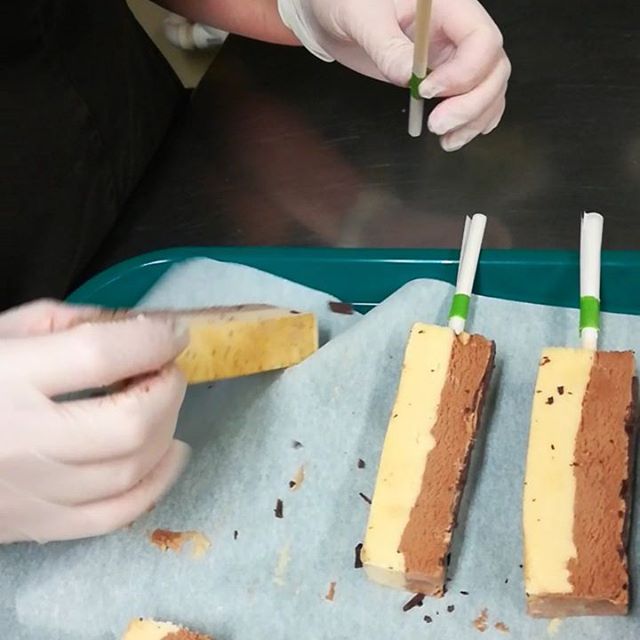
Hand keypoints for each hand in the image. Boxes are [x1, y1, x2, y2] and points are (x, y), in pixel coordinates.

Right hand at [0, 300, 189, 542]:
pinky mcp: (35, 526)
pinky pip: (115, 515)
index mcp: (6, 378)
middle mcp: (22, 442)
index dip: (152, 340)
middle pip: (129, 423)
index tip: (173, 333)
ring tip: (165, 404)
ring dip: (167, 430)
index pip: (100, 356)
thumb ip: (70, 323)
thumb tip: (139, 329)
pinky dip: (156, 484)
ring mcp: (31, 492)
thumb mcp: (2, 332)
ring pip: (131, 471)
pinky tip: (170, 453)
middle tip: (166, 370)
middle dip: (167, 390)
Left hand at [278, 0, 509, 150]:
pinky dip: (471, 120)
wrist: (336, 14)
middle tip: (437, 125)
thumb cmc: (348, 3)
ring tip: (446, 140)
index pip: (481, 39)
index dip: (463, 72)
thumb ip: (388, 47)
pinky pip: (474, 96)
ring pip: (489, 87)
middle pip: (493, 68)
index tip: (426, 91)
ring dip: (474, 118)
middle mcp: (458, 30)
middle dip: (472, 103)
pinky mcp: (444, 75)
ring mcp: (453, 54)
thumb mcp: (362, 18)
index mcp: (447, 6)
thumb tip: (410, 77)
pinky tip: (457, 136)